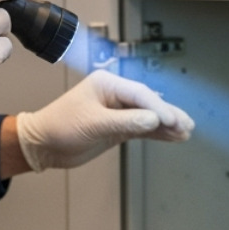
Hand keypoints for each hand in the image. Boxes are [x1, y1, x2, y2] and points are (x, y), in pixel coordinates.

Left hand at [15, 69, 194, 171]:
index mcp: (107, 84)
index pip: (140, 94)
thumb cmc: (59, 127)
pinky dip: (157, 133)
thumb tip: (153, 119)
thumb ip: (125, 122)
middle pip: (149, 103)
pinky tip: (173, 137)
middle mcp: (115, 95)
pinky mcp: (117, 127)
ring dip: (167, 124)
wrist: (42, 145)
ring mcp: (117, 111)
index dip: (158, 107)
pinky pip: (142, 127)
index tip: (171, 120)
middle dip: (168, 115)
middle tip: (185, 125)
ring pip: (148, 116)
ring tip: (186, 132)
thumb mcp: (93, 124)